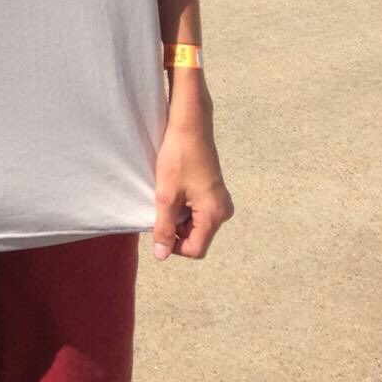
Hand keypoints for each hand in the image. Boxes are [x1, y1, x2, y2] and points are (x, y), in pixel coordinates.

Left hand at [152, 112, 233, 261]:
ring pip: (197, 225)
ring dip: (179, 218)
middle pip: (197, 238)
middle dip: (176, 230)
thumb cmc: (178, 157)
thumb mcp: (166, 195)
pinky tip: (175, 191)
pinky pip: (200, 212)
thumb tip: (161, 255)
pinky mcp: (215, 193)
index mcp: (214, 215)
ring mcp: (221, 201)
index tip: (158, 227)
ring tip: (167, 197)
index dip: (174, 246)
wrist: (190, 125)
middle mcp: (223, 211)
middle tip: (160, 209)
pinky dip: (184, 208)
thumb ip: (164, 227)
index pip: (195, 250)